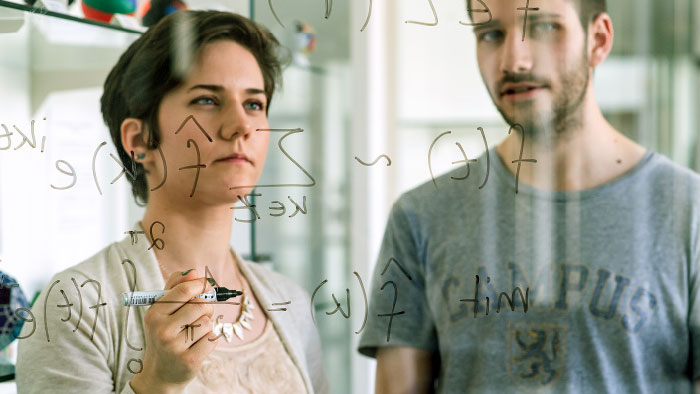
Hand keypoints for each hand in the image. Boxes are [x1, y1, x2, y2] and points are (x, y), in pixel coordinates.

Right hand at [130, 270, 217, 393]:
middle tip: (198, 315)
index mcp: (154, 314)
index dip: (200, 284)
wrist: (160, 372)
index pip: (184, 289)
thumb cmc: (164, 334)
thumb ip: (175, 287)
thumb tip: (194, 271)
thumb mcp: (162, 310)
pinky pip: (212, 339)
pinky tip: (196, 345)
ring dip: (206, 325)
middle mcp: (162, 330)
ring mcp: (175, 347)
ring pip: (207, 322)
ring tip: (194, 333)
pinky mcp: (189, 361)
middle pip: (200, 305)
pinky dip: (209, 340)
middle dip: (205, 308)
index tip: (206, 285)